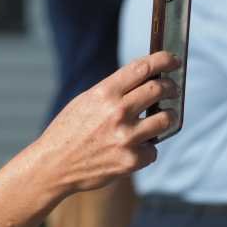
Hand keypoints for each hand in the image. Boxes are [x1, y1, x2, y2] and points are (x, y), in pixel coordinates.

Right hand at [36, 51, 180, 194]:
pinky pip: (153, 150)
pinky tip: (133, 149)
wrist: (53, 165)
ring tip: (159, 120)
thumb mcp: (84, 102)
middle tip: (172, 90)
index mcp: (103, 93)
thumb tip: (144, 81)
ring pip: (166, 119)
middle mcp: (116, 112)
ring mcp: (125, 137)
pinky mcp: (130, 160)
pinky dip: (146, 149)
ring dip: (167, 117)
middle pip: (159, 89)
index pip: (142, 68)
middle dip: (171, 88)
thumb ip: (112, 92)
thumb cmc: (67, 132)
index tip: (173, 61)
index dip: (164, 60)